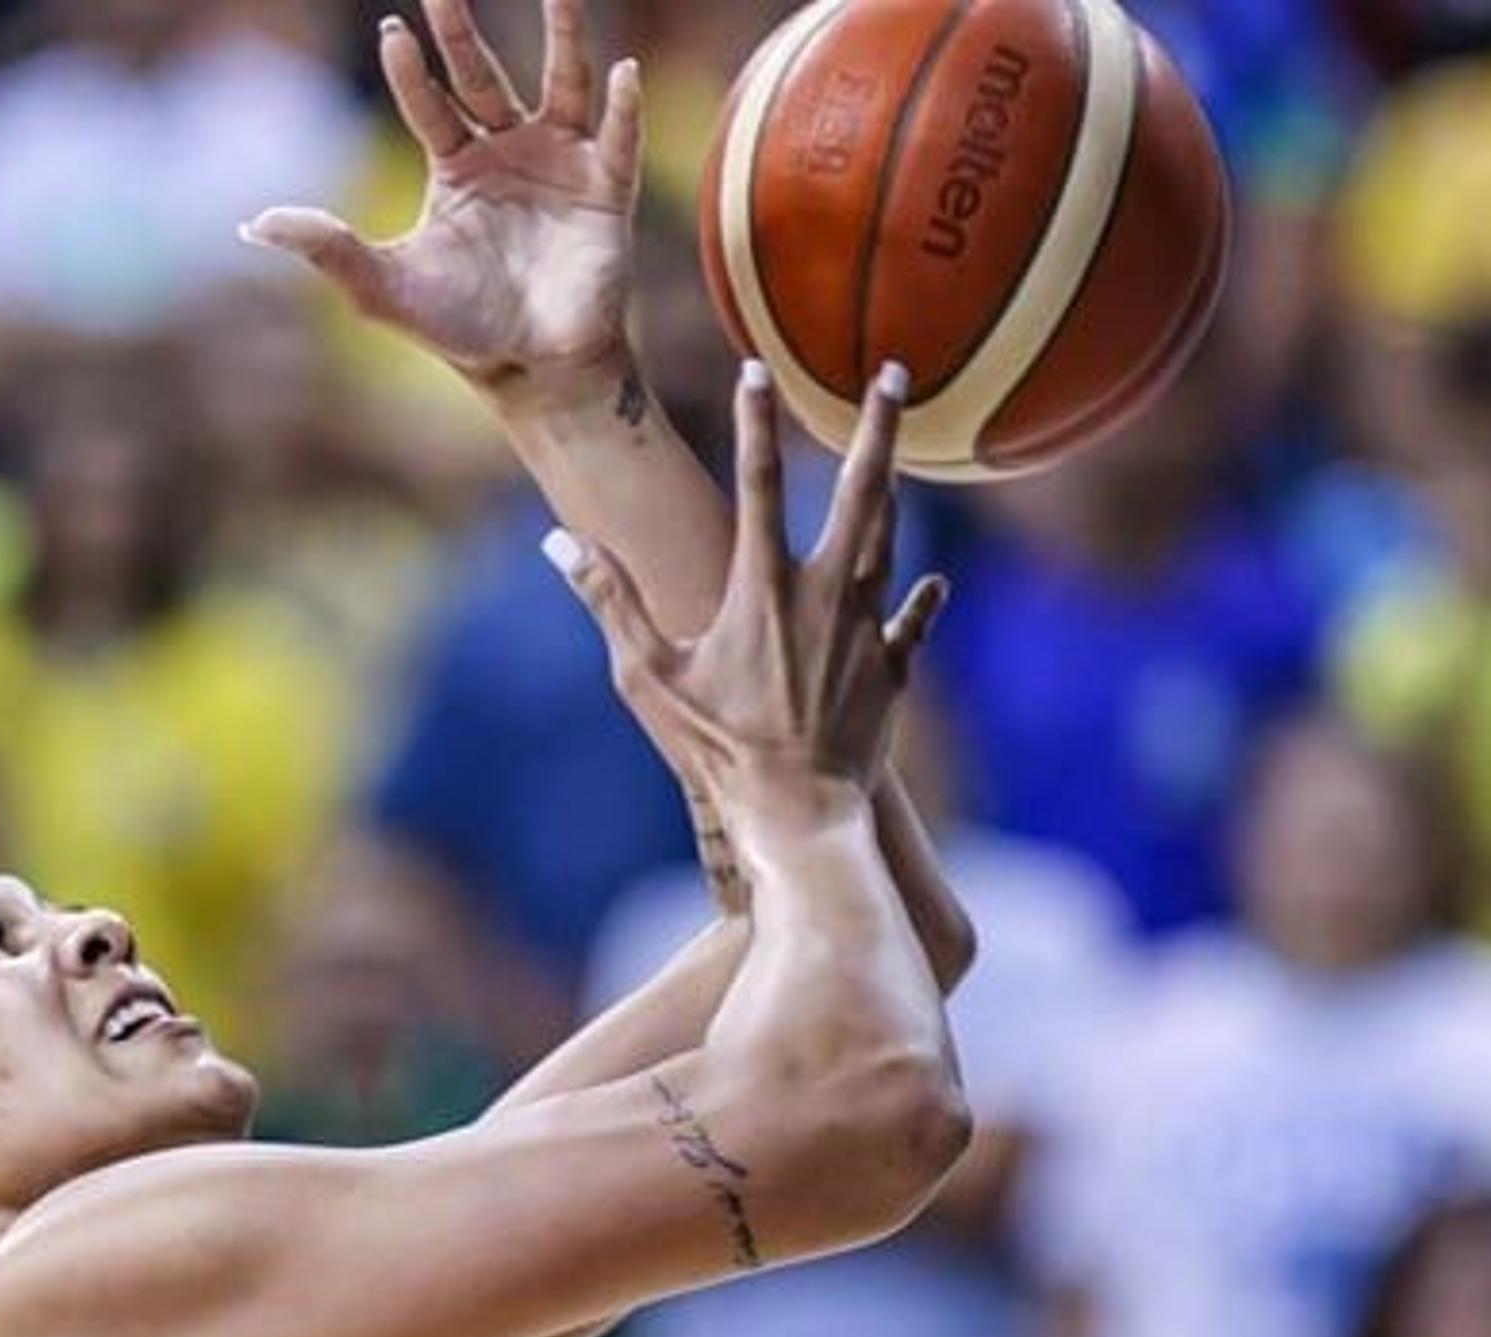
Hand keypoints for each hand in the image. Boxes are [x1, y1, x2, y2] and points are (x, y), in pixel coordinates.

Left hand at [243, 0, 642, 394]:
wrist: (531, 369)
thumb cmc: (460, 328)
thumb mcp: (382, 288)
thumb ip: (326, 248)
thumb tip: (251, 224)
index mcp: (455, 167)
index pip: (428, 104)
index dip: (410, 70)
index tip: (392, 32)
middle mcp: (507, 151)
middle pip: (483, 76)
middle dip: (462, 32)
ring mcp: (560, 164)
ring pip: (562, 86)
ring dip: (562, 38)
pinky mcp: (606, 191)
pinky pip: (618, 139)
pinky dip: (624, 108)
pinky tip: (622, 71)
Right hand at [549, 361, 948, 797]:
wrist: (799, 813)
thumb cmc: (717, 749)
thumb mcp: (647, 677)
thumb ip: (609, 601)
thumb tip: (558, 543)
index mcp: (762, 588)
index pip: (759, 484)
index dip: (754, 422)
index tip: (757, 369)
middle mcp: (824, 595)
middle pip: (861, 491)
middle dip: (878, 426)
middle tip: (896, 372)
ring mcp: (866, 629)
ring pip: (888, 542)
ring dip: (892, 492)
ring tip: (896, 455)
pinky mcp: (891, 670)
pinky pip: (913, 622)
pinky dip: (922, 600)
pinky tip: (932, 583)